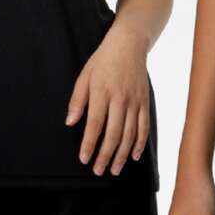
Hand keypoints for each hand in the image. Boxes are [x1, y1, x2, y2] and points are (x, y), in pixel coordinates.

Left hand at [65, 23, 149, 175]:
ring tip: (114, 169)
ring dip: (122, 154)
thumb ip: (77, 100)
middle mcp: (120, 98)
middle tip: (98, 171)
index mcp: (102, 91)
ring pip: (130, 134)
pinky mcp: (145, 101)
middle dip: (106, 155)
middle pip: (114, 133)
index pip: (95, 123)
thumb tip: (70, 122)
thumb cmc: (103, 60)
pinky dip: (140, 143)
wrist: (129, 44)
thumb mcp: (84, 75)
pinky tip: (134, 156)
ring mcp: (135, 101)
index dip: (89, 143)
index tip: (84, 158)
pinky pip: (144, 126)